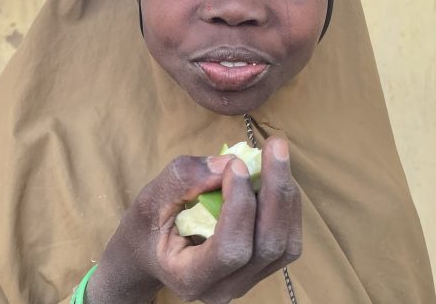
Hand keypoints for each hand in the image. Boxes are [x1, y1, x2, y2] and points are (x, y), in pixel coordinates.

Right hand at [85, 137, 301, 303]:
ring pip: (286, 245)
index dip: (240, 206)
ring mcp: (246, 282)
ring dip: (286, 196)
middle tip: (274, 146)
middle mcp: (224, 289)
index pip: (230, 250)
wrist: (148, 255)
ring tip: (275, 156)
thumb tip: (229, 162)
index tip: (236, 164)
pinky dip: (288, 204)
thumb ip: (184, 180)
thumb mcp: (150, 200)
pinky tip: (275, 175)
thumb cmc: (147, 228)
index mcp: (190, 278)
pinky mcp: (261, 268)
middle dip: (276, 192)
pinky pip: (288, 239)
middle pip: (268, 247)